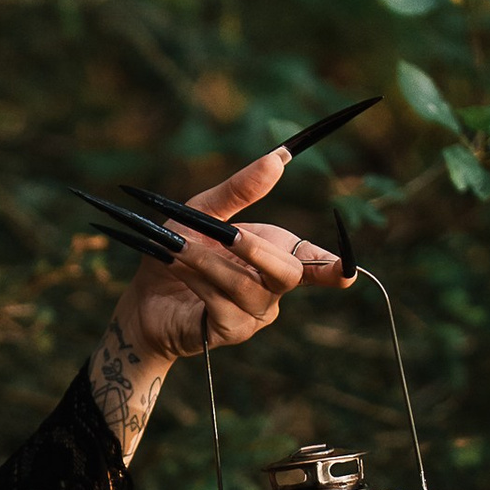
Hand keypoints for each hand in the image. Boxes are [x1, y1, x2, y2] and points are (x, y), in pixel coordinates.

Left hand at [109, 143, 346, 370]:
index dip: (334, 269)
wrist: (145, 296)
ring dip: (211, 263)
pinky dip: (198, 281)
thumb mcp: (205, 212)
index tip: (345, 272)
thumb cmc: (180, 250)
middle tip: (227, 234)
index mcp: (277, 255)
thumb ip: (240, 190)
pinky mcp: (230, 331)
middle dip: (257, 251)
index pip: (316, 264)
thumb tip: (278, 157)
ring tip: (179, 246)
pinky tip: (175, 266)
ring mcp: (255, 314)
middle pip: (288, 274)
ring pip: (248, 288)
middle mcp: (273, 288)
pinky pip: (222, 305)